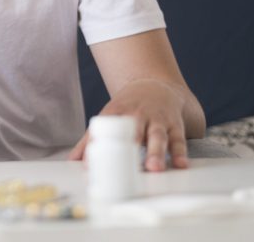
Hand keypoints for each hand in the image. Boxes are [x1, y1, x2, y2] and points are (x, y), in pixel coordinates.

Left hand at [68, 79, 189, 171]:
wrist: (154, 86)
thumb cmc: (127, 108)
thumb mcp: (107, 117)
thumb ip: (90, 139)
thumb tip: (73, 160)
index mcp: (116, 113)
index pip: (103, 129)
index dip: (96, 145)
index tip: (88, 166)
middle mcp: (137, 115)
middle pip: (134, 132)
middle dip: (131, 147)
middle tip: (126, 164)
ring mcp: (157, 120)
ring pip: (158, 136)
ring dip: (156, 152)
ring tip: (155, 168)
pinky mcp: (174, 125)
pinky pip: (178, 139)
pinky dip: (180, 153)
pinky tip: (180, 164)